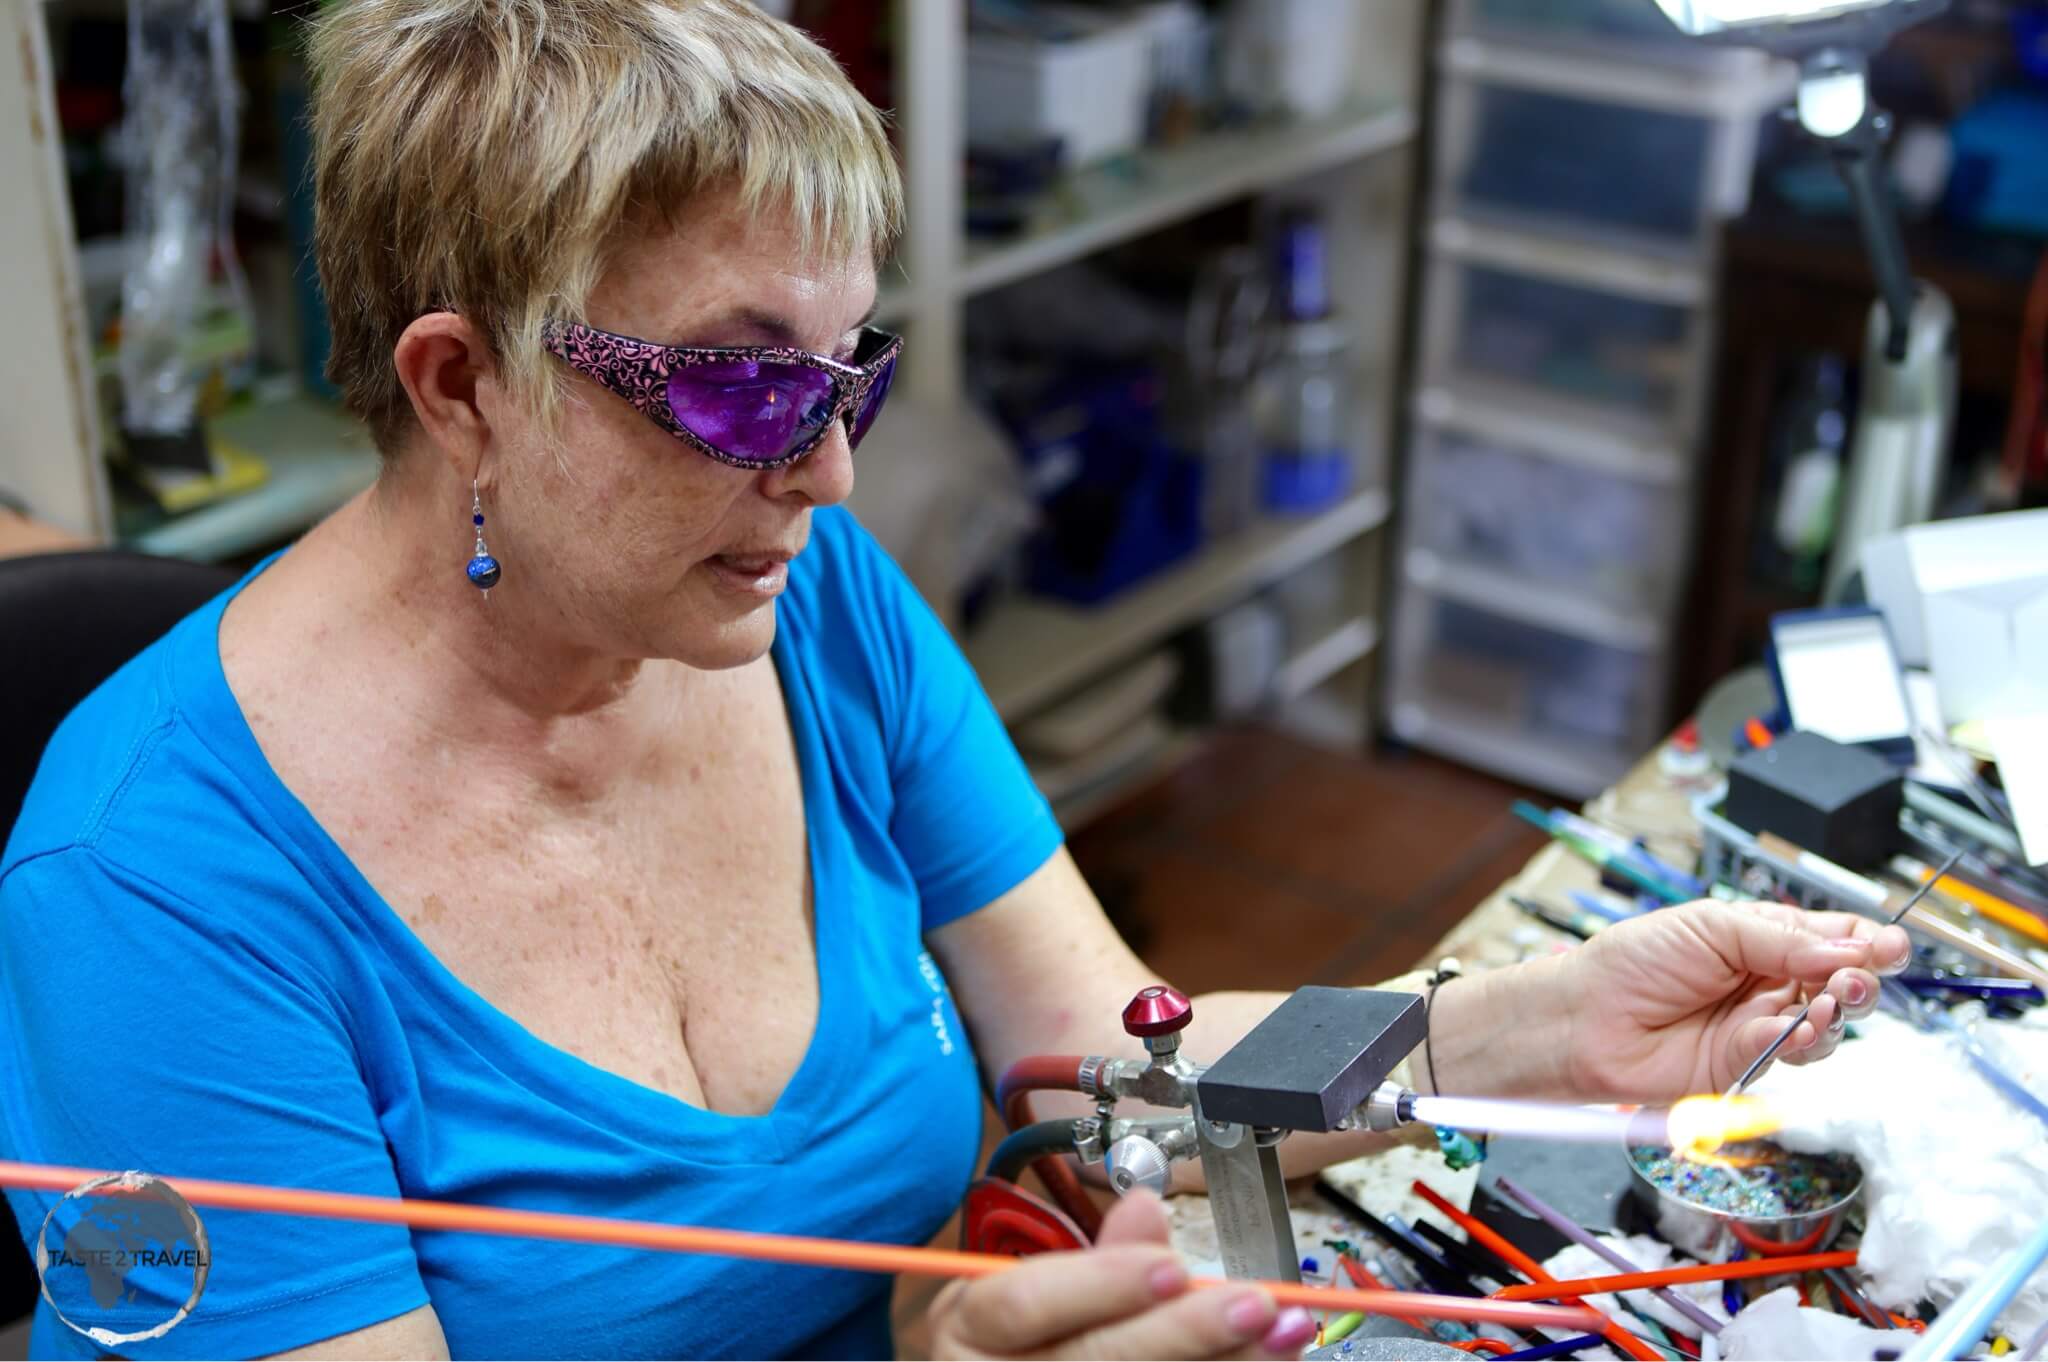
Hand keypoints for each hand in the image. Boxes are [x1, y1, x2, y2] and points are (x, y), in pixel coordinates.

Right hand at [928, 1191, 1317, 1359]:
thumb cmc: (1015, 1341)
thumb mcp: (1034, 1288)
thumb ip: (1098, 1257)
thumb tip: (1146, 1208)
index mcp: (968, 1330)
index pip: (1025, 1305)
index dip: (1102, 1285)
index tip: (1172, 1266)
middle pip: (1092, 1361)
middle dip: (1183, 1333)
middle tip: (1255, 1303)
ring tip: (1284, 1336)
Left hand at [1556, 899, 1910, 1100]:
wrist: (1585, 1018)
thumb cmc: (1632, 962)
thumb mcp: (1710, 926)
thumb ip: (1780, 939)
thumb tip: (1843, 951)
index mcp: (1761, 938)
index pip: (1830, 939)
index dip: (1864, 943)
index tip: (1887, 945)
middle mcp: (1766, 982)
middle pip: (1840, 984)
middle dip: (1860, 980)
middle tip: (1861, 976)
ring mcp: (1759, 1025)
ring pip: (1825, 1025)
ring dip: (1836, 1013)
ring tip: (1830, 1001)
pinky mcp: (1746, 1064)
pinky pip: (1790, 1054)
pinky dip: (1801, 1041)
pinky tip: (1796, 1028)